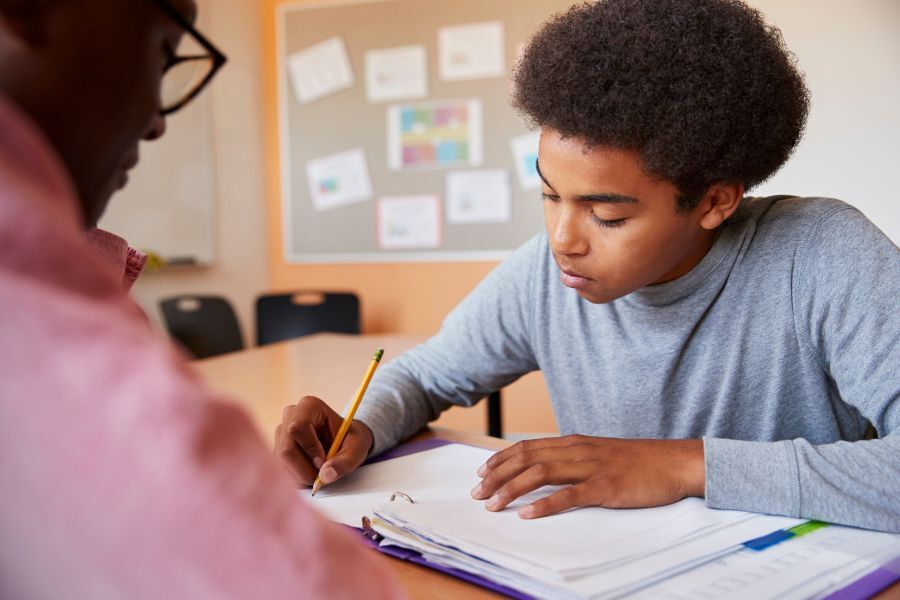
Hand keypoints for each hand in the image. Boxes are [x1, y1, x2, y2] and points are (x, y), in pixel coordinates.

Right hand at [274, 396, 373, 487]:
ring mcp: (281, 433)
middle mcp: (290, 416)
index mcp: (310, 406)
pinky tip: (309, 474)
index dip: (309, 449)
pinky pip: (280, 469)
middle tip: (320, 477)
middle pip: (285, 449)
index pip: (298, 428)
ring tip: (318, 475)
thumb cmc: (350, 440)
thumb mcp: (357, 448)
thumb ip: (345, 462)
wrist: (344, 441)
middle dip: (303, 470)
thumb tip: (325, 476)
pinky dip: (295, 478)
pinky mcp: (278, 448)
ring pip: (281, 463)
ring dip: (300, 476)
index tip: (323, 463)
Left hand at [470, 435, 704, 517]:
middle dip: (497, 476)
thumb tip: (545, 470)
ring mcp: (591, 467)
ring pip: (540, 474)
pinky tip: (527, 514)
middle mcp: (577, 451)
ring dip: (512, 489)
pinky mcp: (606, 487)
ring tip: (493, 504)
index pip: (527, 447)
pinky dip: (545, 504)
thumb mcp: (599, 455)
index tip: (481, 473)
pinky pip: (569, 495)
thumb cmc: (637, 462)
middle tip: (476, 493)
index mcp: (574, 443)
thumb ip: (573, 460)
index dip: (500, 460)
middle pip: (526, 459)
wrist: (674, 462)